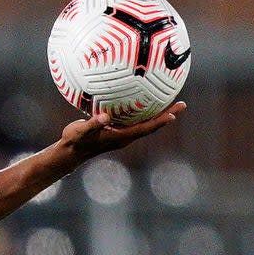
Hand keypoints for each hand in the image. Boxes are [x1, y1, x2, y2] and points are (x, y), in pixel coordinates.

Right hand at [60, 101, 185, 157]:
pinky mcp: (118, 130)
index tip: (174, 115)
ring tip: (173, 102)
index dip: (159, 122)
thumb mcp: (81, 131)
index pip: (145, 129)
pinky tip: (147, 102)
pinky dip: (146, 112)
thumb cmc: (75, 141)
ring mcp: (123, 134)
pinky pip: (137, 120)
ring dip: (160, 114)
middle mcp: (126, 136)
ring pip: (146, 123)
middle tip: (183, 104)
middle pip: (151, 125)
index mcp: (121, 137)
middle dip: (167, 115)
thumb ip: (93, 124)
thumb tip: (106, 116)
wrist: (70, 152)